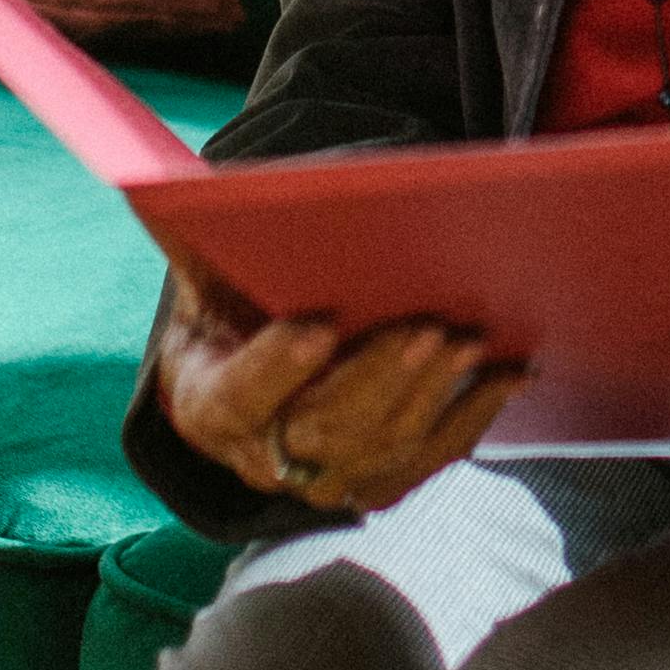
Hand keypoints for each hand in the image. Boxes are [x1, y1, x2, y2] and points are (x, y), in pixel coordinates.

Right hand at [146, 263, 518, 518]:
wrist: (249, 393)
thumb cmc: (227, 317)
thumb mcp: (199, 278)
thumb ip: (187, 235)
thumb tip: (161, 185)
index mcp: (210, 409)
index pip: (242, 396)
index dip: (279, 365)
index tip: (318, 323)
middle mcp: (266, 460)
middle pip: (327, 426)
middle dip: (380, 375)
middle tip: (427, 326)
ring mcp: (328, 483)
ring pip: (385, 446)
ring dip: (433, 394)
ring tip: (470, 341)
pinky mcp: (379, 484)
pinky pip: (430, 460)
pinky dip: (474, 416)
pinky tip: (508, 374)